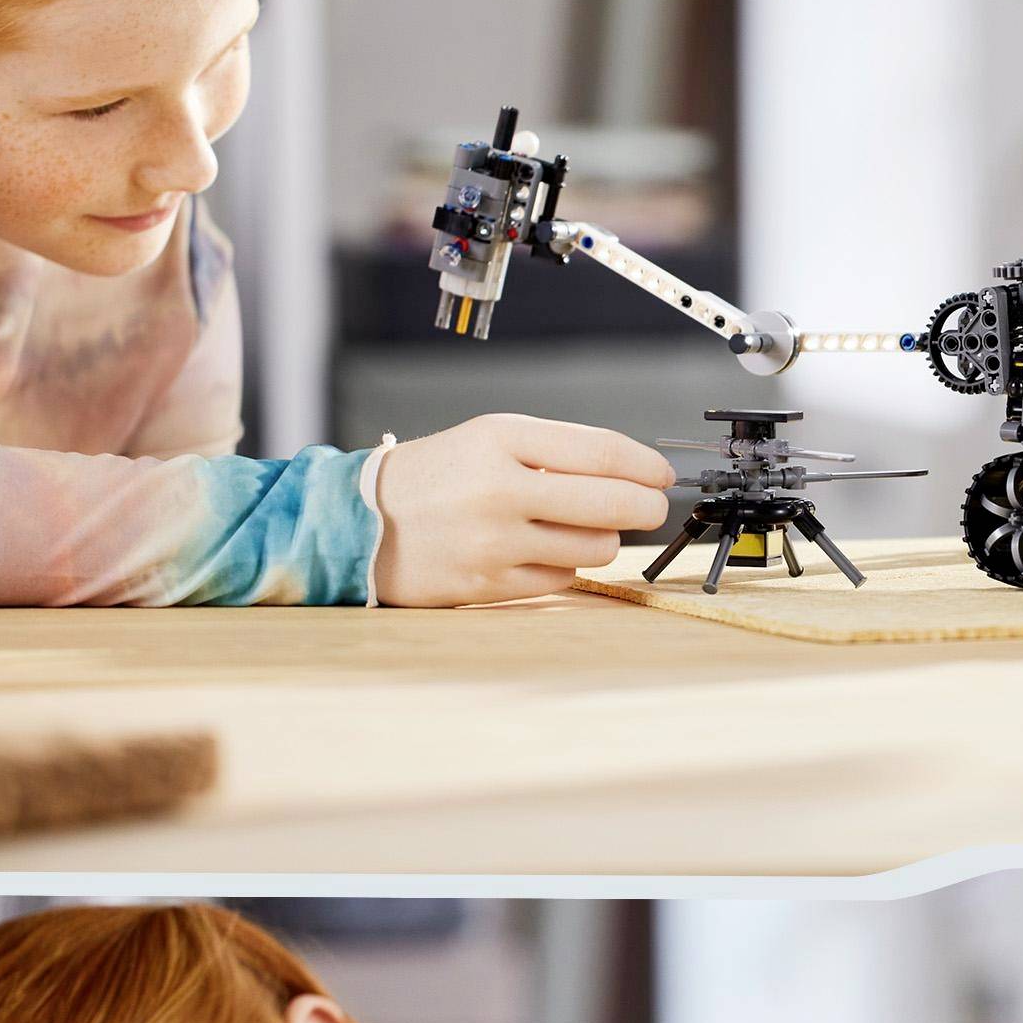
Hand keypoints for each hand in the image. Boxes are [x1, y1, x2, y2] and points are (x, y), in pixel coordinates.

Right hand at [368, 412, 673, 605]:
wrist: (360, 520)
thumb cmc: (439, 477)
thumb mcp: (489, 440)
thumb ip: (557, 451)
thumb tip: (634, 475)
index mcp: (501, 438)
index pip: (600, 451)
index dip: (645, 465)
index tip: (662, 475)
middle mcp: (499, 488)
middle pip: (611, 503)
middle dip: (645, 508)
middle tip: (652, 508)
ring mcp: (494, 542)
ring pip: (594, 547)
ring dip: (600, 539)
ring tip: (577, 527)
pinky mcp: (489, 584)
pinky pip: (561, 580)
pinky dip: (563, 567)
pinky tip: (541, 552)